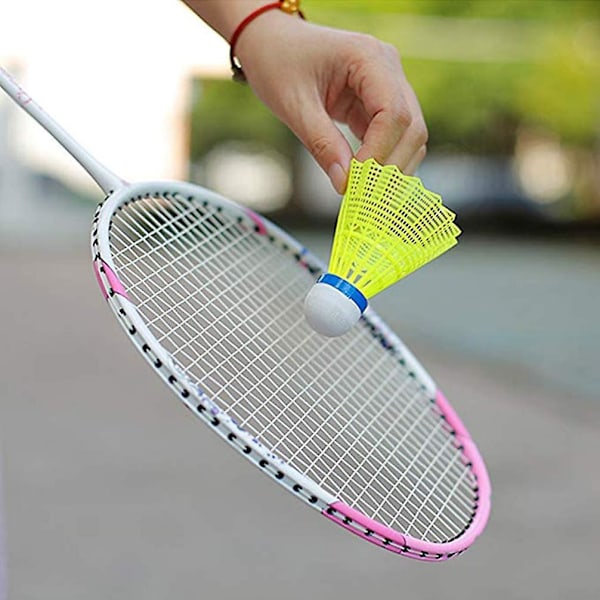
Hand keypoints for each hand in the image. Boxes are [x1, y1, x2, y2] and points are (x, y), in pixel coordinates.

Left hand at [235, 13, 427, 191]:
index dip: (379, 153)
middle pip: (412, 127)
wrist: (270, 42)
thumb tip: (344, 184)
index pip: (393, 113)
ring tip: (363, 192)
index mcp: (368, 57)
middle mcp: (388, 68)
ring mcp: (388, 85)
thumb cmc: (277, 61)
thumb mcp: (294, 105)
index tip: (356, 182)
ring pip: (410, 135)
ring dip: (391, 167)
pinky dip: (383, 161)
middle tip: (363, 196)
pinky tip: (364, 181)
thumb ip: (322, 144)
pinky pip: (393, 137)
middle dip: (391, 165)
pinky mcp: (379, 103)